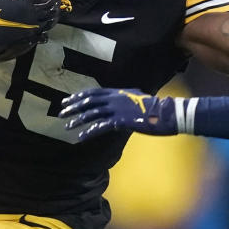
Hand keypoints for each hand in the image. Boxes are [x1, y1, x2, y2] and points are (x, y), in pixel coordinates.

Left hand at [60, 88, 176, 140]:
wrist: (166, 113)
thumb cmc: (154, 108)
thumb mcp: (137, 99)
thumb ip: (125, 100)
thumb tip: (118, 103)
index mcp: (119, 92)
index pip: (94, 92)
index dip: (79, 96)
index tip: (68, 100)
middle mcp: (116, 98)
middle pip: (89, 101)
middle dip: (73, 107)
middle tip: (61, 113)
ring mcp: (118, 109)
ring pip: (92, 113)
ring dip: (78, 120)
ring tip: (67, 127)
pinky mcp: (121, 121)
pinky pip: (101, 126)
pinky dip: (89, 132)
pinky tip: (81, 137)